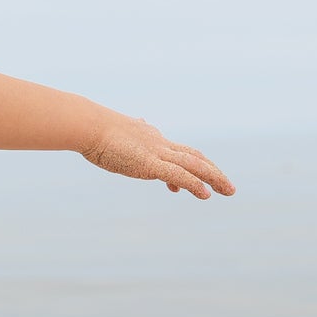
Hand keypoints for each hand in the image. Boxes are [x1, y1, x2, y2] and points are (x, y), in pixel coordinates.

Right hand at [82, 118, 232, 198]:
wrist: (87, 125)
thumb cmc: (92, 129)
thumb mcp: (114, 131)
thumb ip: (129, 130)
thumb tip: (137, 121)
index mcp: (150, 137)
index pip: (177, 152)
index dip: (192, 165)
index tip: (198, 183)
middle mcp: (159, 144)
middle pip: (194, 157)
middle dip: (213, 171)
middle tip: (227, 187)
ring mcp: (156, 153)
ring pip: (195, 165)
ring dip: (214, 178)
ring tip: (229, 191)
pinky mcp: (149, 164)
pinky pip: (178, 175)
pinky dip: (194, 184)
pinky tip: (206, 195)